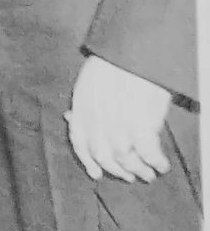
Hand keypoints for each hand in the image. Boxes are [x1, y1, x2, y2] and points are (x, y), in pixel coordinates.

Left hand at [66, 54, 173, 182]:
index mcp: (81, 110)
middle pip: (104, 156)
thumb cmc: (111, 62)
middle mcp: (95, 123)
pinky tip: (162, 165)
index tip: (96, 173)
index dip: (88, 161)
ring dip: (138, 171)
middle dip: (117, 170)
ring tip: (148, 174)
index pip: (79, 143)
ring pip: (125, 160)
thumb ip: (80, 104)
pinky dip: (156, 163)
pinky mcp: (140, 127)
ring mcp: (117, 127)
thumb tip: (70, 116)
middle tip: (130, 176)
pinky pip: (148, 154)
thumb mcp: (85, 82)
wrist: (130, 53)